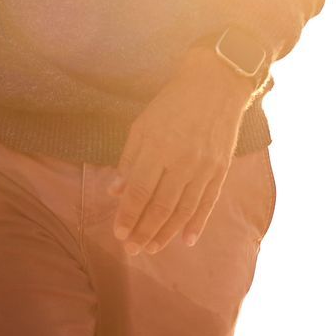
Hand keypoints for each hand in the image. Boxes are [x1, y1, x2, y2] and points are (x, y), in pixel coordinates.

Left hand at [111, 49, 252, 255]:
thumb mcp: (142, 125)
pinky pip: (208, 202)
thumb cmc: (172, 104)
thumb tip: (115, 191)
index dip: (128, 216)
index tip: (119, 234)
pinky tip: (187, 240)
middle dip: (144, 231)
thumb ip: (128, 159)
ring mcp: (204, 167)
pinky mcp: (221, 169)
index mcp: (157, 147)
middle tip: (132, 250)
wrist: (216, 85)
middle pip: (161, 206)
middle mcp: (182, 161)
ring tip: (153, 249)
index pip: (140, 191)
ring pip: (183, 209)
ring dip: (166, 233)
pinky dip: (197, 223)